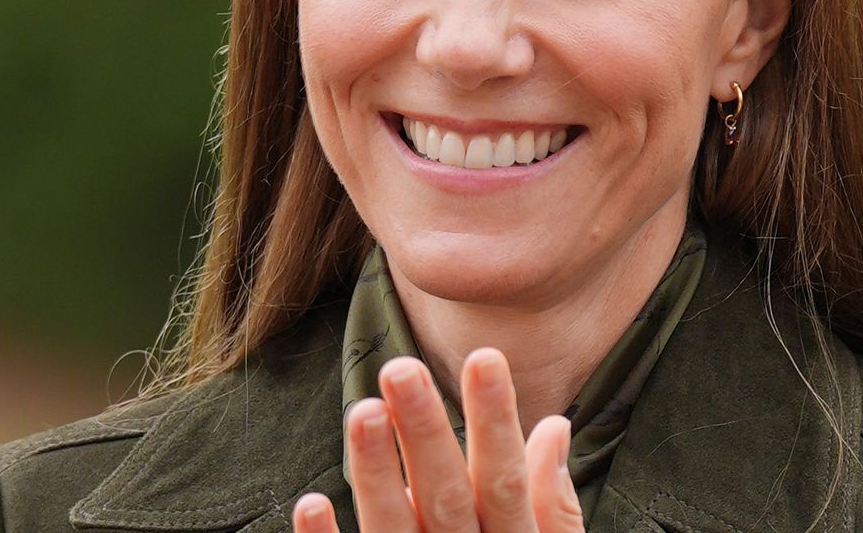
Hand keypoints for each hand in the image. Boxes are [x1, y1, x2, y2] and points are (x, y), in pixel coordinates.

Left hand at [292, 347, 584, 532]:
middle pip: (448, 500)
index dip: (496, 421)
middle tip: (400, 368)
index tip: (485, 356)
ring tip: (359, 412)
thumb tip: (553, 425)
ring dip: (374, 476)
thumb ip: (551, 505)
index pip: (507, 481)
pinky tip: (310, 503)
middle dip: (426, 434)